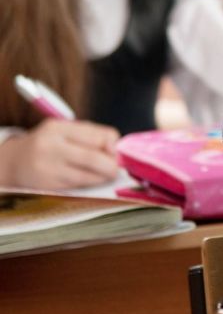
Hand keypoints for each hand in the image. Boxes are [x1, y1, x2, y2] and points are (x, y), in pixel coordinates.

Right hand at [0, 120, 119, 188]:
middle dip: (111, 166)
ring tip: (105, 174)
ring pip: (87, 176)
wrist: (14, 162)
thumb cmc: (50, 144)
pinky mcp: (46, 186)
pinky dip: (90, 183)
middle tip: (116, 168)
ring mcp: (46, 167)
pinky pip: (77, 186)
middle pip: (94, 158)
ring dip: (103, 177)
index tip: (115, 152)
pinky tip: (91, 180)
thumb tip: (117, 150)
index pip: (99, 136)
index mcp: (58, 127)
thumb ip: (93, 136)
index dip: (114, 147)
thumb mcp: (66, 131)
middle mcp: (50, 146)